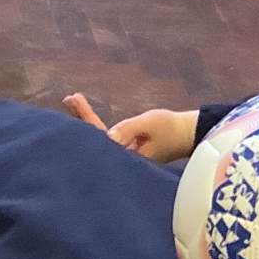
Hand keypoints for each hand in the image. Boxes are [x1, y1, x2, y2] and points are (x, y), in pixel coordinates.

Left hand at [63, 93, 198, 162]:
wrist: (189, 135)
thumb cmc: (172, 130)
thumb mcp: (150, 124)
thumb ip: (129, 130)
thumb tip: (108, 136)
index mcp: (128, 157)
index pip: (101, 140)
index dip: (87, 120)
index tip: (76, 101)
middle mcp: (122, 159)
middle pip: (95, 141)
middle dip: (81, 118)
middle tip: (69, 98)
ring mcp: (123, 156)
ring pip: (99, 139)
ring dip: (86, 118)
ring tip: (72, 100)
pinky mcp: (126, 150)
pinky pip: (106, 137)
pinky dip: (95, 124)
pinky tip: (85, 113)